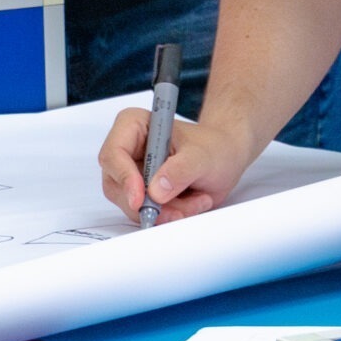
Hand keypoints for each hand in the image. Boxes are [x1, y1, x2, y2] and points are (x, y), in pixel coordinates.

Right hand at [98, 106, 257, 223]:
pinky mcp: (141, 194)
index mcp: (134, 126)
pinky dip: (169, 215)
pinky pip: (145, 214)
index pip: (114, 153)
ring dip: (165, 211)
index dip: (124, 178)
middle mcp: (127, 150)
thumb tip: (156, 190)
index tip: (141, 198)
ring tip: (196, 201)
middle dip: (149, 204)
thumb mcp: (203, 156)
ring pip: (131, 205)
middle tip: (178, 210)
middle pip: (117, 185)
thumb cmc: (214, 146)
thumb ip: (181, 170)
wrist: (226, 157)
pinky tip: (191, 203)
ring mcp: (132, 174)